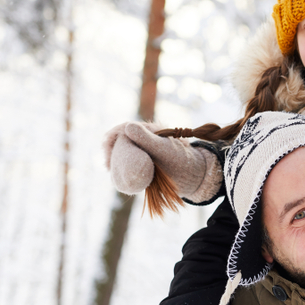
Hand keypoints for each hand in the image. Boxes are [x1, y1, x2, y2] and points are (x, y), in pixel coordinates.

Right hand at [103, 121, 222, 201]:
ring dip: (116, 161)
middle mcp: (147, 139)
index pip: (125, 128)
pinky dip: (123, 169)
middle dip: (112, 150)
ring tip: (112, 171)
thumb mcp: (164, 150)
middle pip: (122, 141)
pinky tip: (120, 177)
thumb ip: (147, 138)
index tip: (107, 147)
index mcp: (151, 130)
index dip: (113, 136)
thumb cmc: (183, 162)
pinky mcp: (147, 164)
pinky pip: (130, 165)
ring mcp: (146, 152)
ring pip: (124, 153)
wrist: (196, 178)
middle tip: (108, 165)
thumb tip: (127, 126)